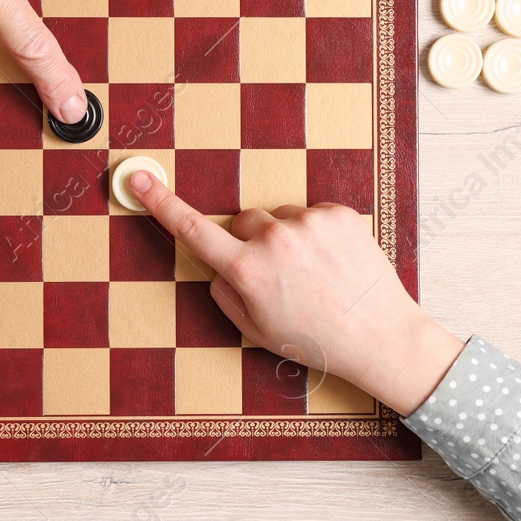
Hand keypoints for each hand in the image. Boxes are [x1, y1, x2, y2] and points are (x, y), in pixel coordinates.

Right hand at [126, 171, 464, 415]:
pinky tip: (333, 263)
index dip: (161, 203)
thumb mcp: (256, 329)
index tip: (140, 179)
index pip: (192, 229)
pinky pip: (312, 214)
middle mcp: (273, 240)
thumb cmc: (317, 340)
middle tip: (280, 277)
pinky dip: (318, 234)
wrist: (380, 336)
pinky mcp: (338, 213)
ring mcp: (308, 223)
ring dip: (289, 239)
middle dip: (251, 243)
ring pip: (280, 219)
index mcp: (247, 271)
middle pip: (243, 222)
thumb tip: (220, 265)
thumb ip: (226, 292)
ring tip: (315, 275)